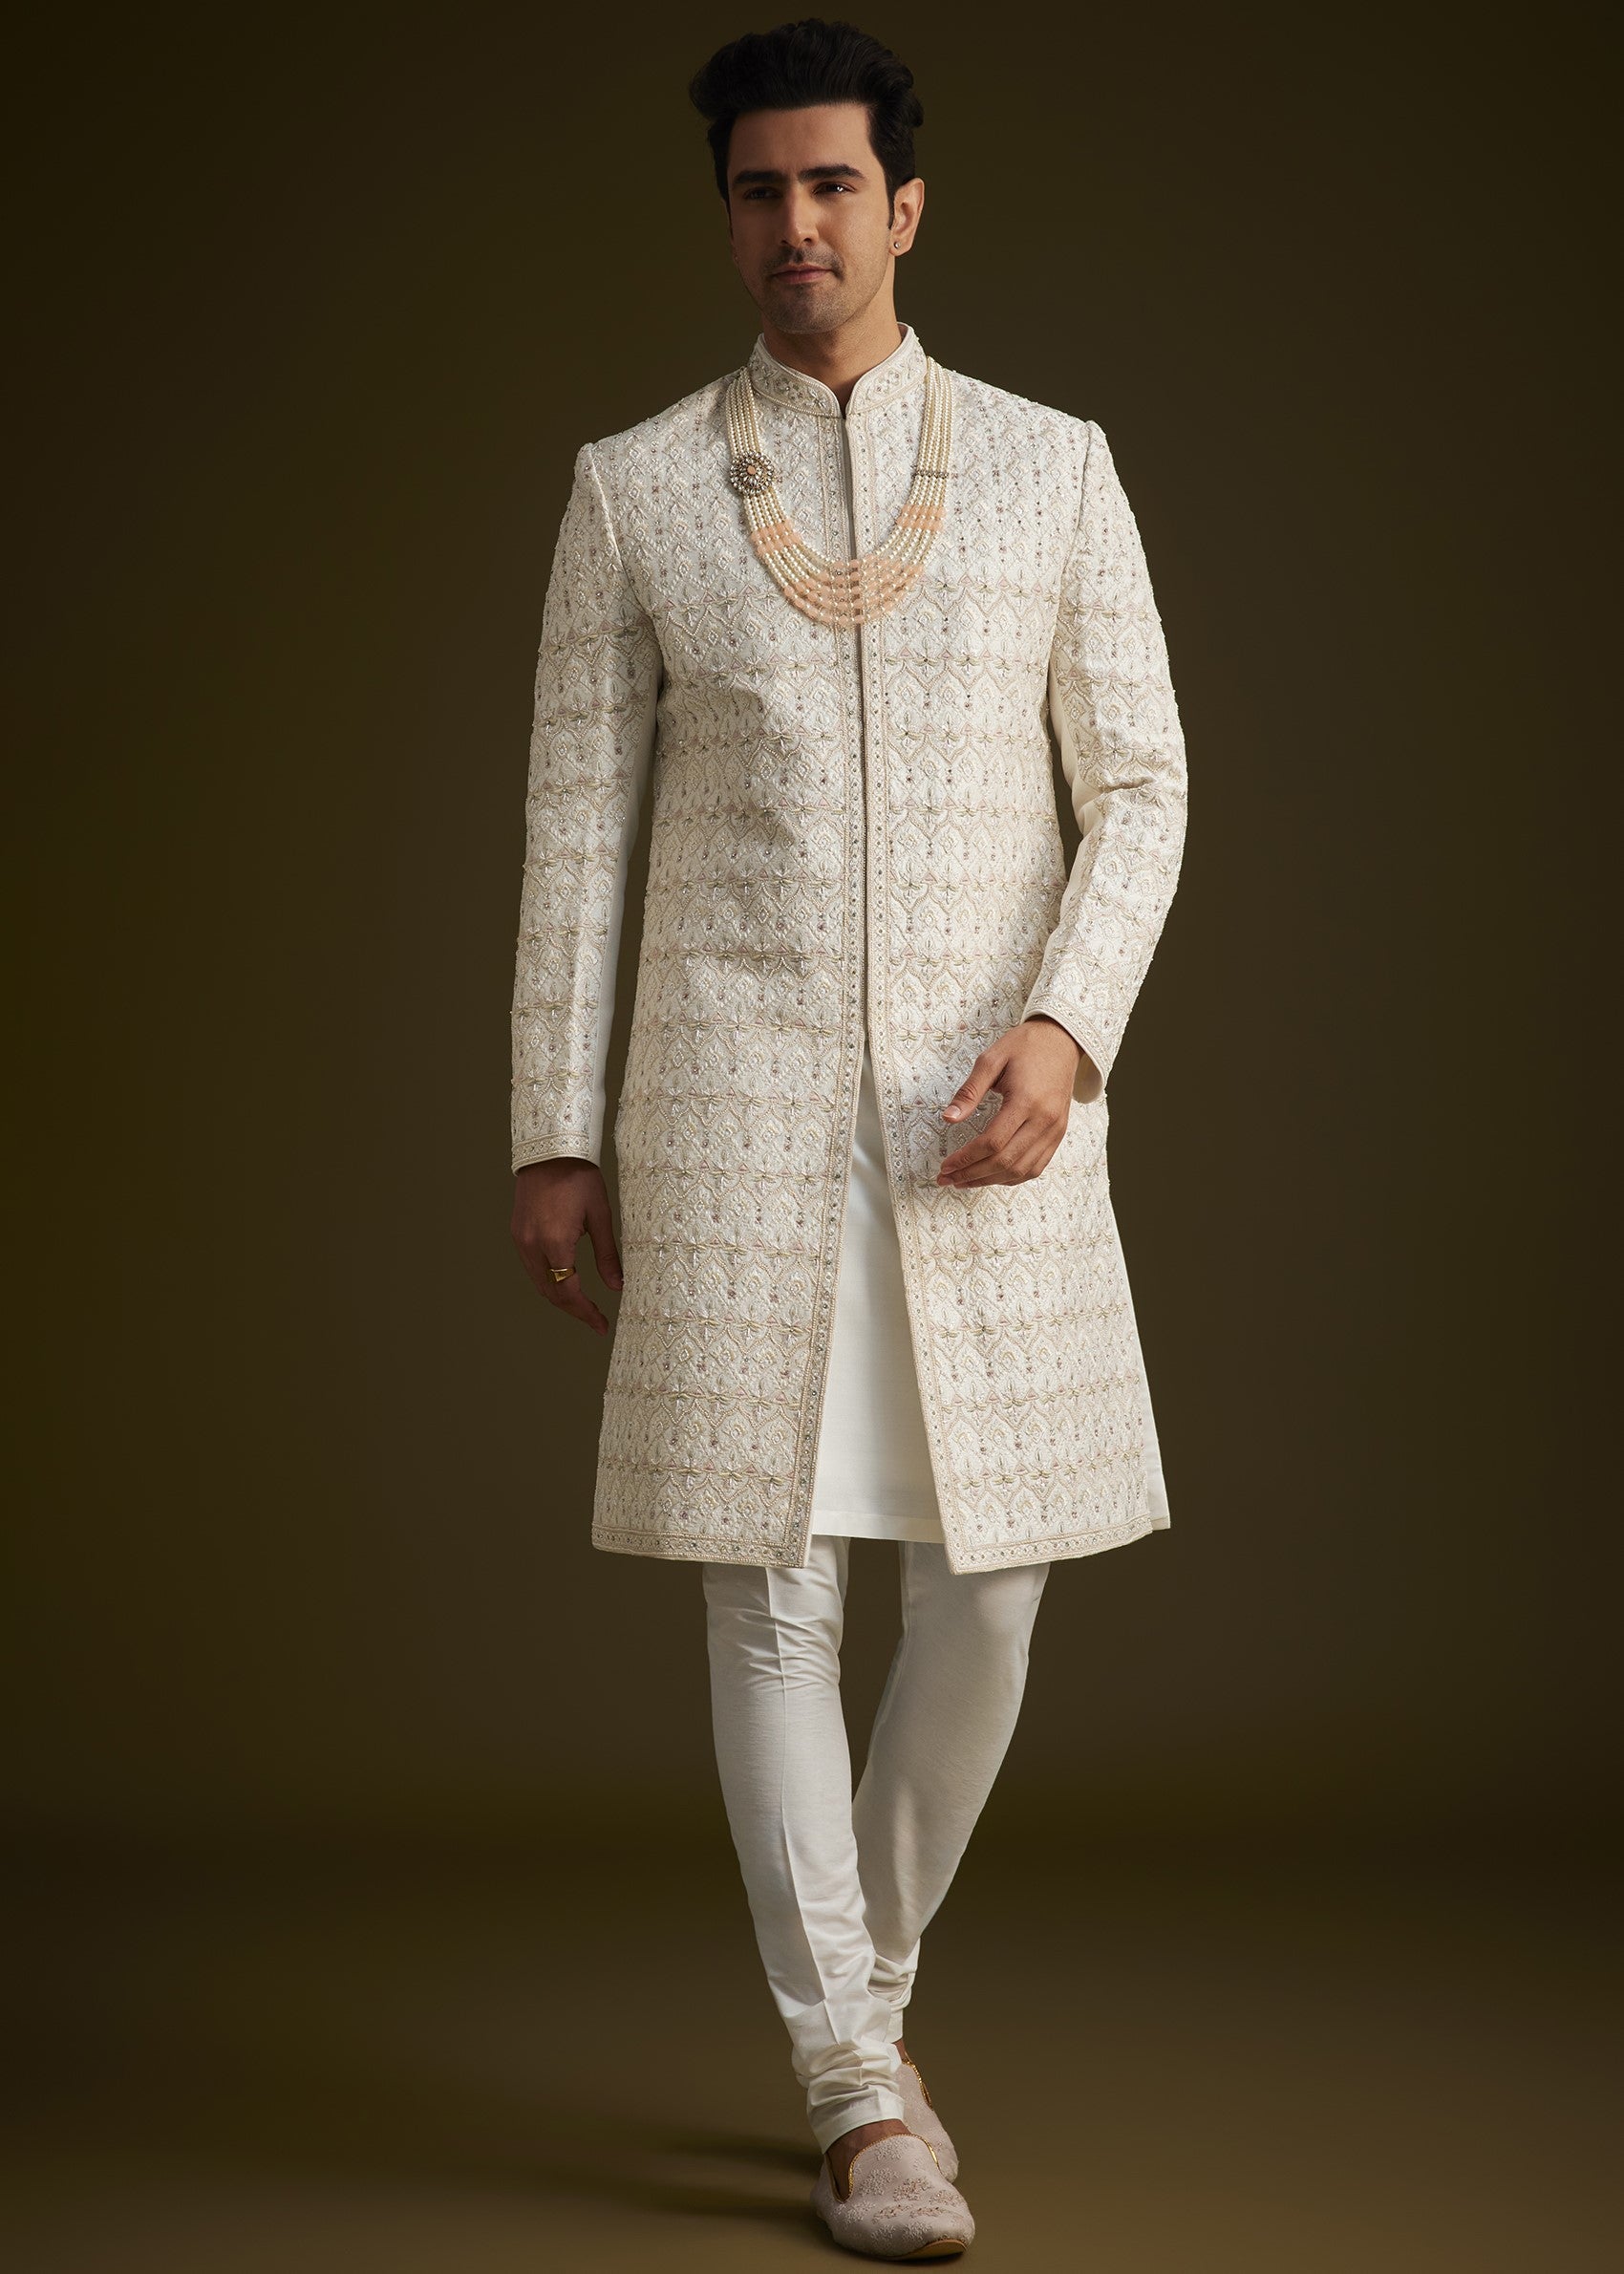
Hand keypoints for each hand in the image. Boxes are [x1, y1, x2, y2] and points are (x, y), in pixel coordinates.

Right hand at [511, 1159, 623, 1334]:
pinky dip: (548, 1281)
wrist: (548, 1151)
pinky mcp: (517, 1233)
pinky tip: (564, 1282)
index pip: (569, 1291)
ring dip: (560, 1297)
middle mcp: (533, 1245)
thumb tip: (617, 1287)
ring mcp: (521, 1240)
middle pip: (551, 1292)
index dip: (586, 1312)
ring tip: (583, 1306)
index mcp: (556, 1242)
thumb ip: (607, 1254)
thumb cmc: (579, 1177)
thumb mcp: (600, 1215)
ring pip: (539, 1283)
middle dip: (574, 1309)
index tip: (601, 1325)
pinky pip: (532, 1268)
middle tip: (595, 1320)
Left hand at [937, 1017, 1089, 1187]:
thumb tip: (948, 1118)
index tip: (946, 1165)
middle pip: (1005, 1162)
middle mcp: (1044, 1120)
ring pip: (1021, 1170)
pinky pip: (1036, 1167)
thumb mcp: (991, 1060)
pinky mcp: (1058, 1134)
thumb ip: (969, 1091)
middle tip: (948, 1179)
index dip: (966, 1158)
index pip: (992, 1142)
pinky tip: (992, 1176)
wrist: (1061, 1041)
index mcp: (1026, 1101)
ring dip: (990, 1180)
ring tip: (965, 1181)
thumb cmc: (1025, 1047)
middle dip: (972, 1174)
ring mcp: (1054, 1130)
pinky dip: (1013, 1177)